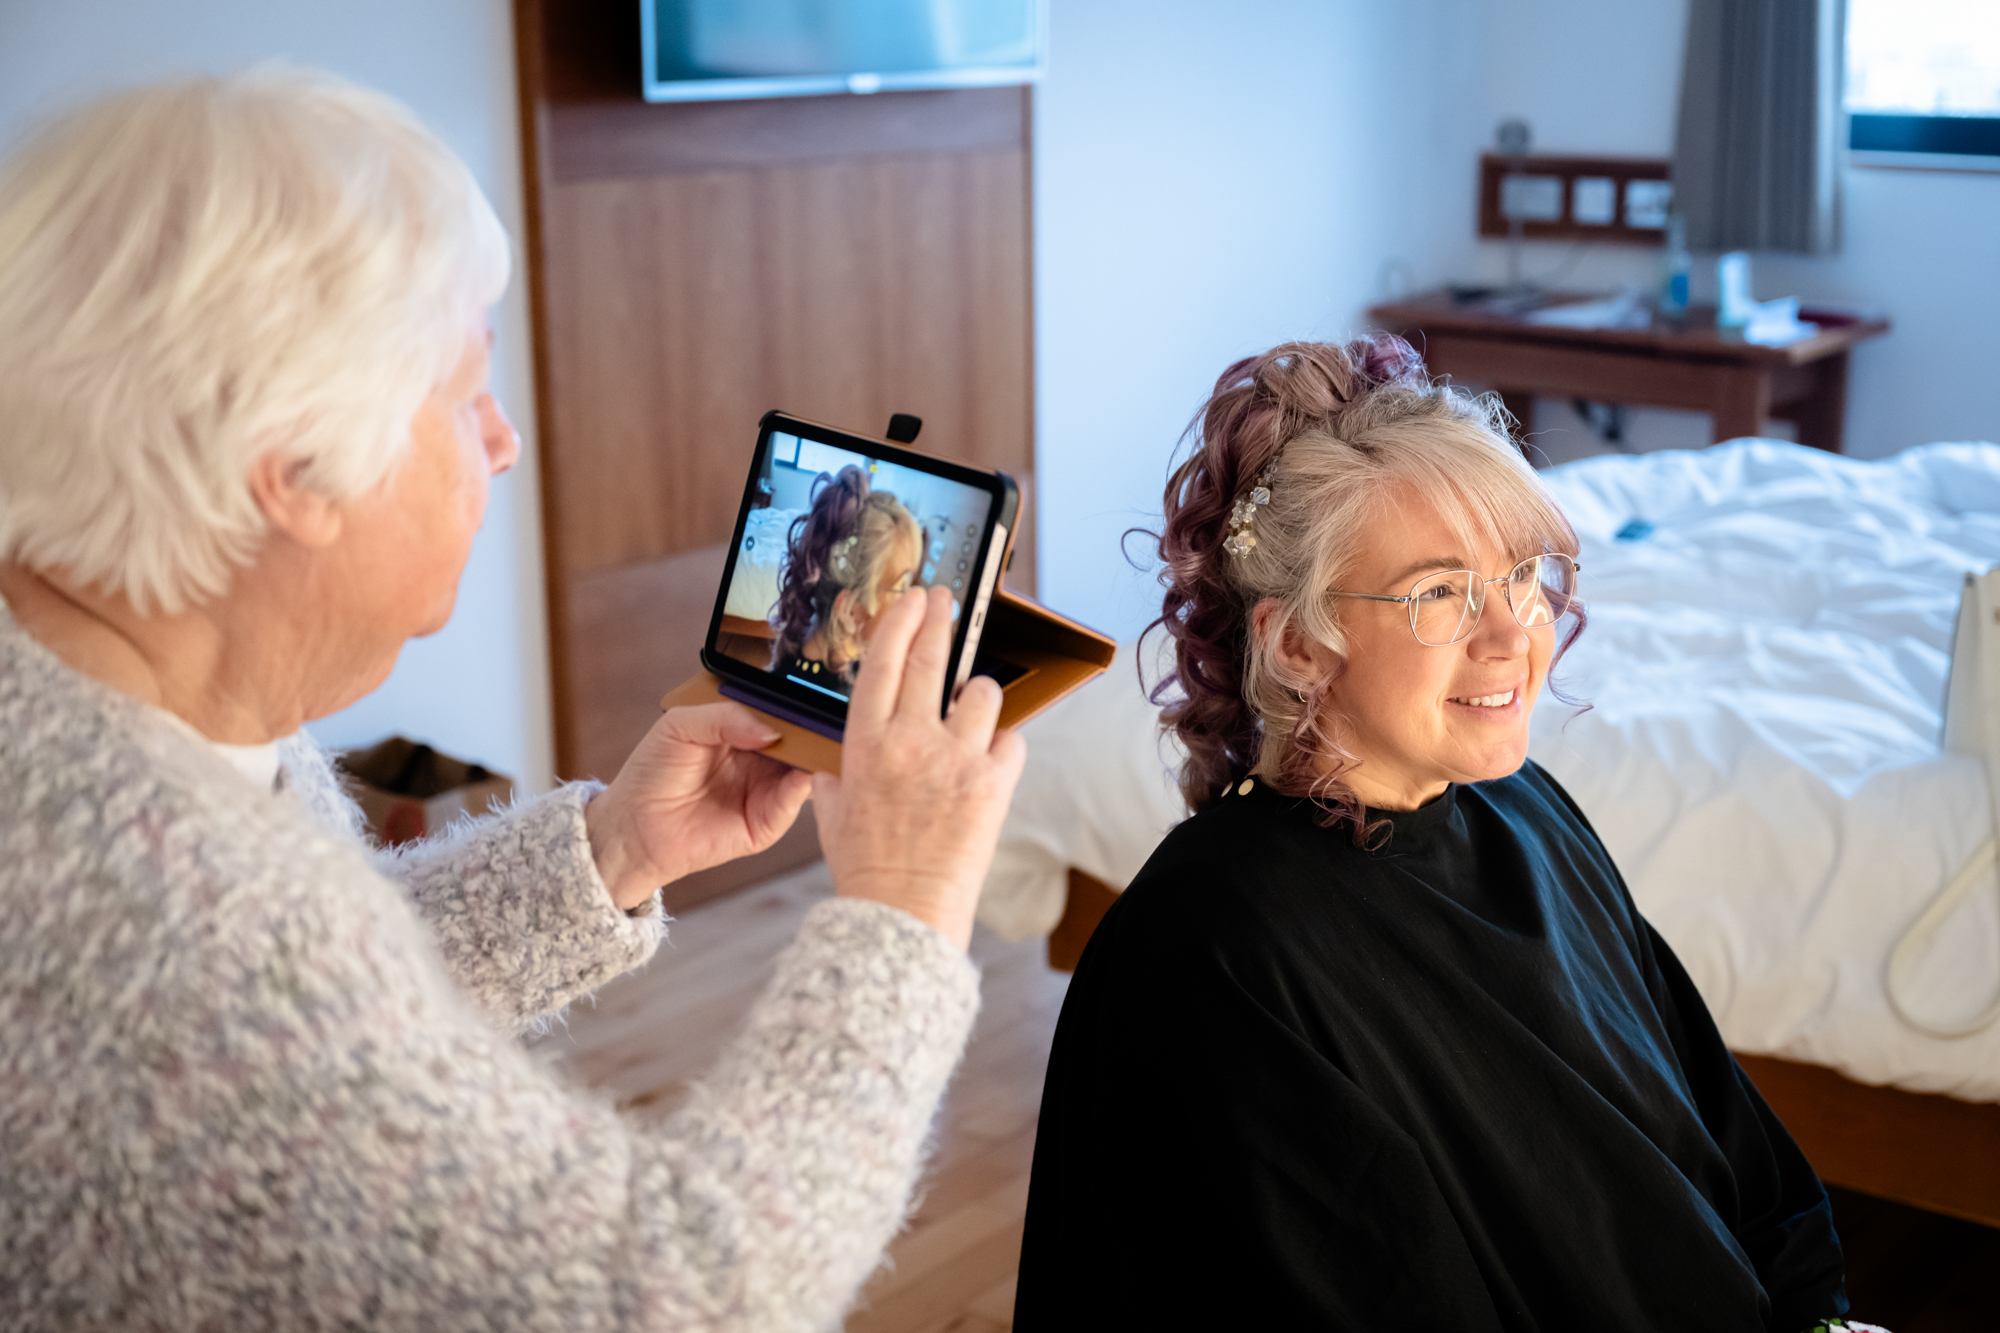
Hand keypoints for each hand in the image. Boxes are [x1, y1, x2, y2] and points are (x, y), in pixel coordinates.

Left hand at [586, 702, 812, 911]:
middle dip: (815, 726)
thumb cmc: (652, 774)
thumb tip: (771, 730)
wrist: (634, 827)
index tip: (813, 690)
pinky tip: (807, 769)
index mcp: (742, 730)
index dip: (796, 702)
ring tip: (825, 737)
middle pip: (801, 739)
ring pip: (807, 767)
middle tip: (827, 714)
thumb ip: (726, 716)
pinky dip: (807, 784)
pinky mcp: (768, 821)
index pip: (780, 711)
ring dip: (819, 753)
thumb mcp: (681, 725)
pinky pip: (795, 800)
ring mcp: (767, 790)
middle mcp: (761, 759)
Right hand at [812, 585, 1026, 949]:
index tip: (911, 599)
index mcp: (866, 744)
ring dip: (977, 695)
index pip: (882, 662)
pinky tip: (988, 759)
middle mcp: (911, 742)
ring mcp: (956, 760)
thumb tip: (834, 751)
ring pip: (981, 694)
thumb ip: (834, 770)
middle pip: (931, 659)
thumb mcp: (831, 810)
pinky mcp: (994, 784)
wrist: (904, 912)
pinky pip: (1011, 739)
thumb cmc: (866, 865)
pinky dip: (1002, 745)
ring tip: (969, 710)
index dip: (899, 621)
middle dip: (939, 618)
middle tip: (945, 600)